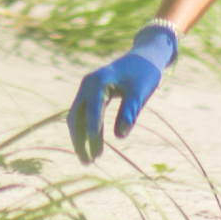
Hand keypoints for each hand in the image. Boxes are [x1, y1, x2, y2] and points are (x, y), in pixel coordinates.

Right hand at [67, 23, 179, 161]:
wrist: (144, 57)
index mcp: (98, 81)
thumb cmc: (144, 74)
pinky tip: (92, 145)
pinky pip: (83, 114)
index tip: (98, 154)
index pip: (91, 111)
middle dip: (80, 140)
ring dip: (80, 138)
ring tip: (89, 160)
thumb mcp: (139, 92)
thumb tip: (120, 135)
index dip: (93, 133)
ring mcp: (87, 89)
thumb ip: (129, 111)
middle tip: (88, 162)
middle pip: (76, 116)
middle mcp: (87, 84)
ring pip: (77, 117)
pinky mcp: (91, 94)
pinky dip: (86, 130)